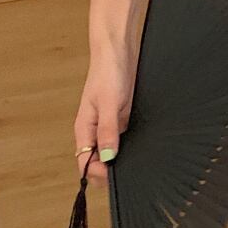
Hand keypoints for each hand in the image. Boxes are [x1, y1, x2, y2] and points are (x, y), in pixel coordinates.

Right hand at [73, 43, 137, 185]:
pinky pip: (123, 142)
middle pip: (98, 163)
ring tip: (138, 163)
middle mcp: (95, 132)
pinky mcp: (121, 121)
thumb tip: (107, 157)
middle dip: (109, 172)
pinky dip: (130, 149)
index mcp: (84, 129)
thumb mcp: (108, 103)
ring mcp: (108, 128)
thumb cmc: (107, 73)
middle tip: (130, 172)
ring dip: (120, 161)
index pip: (85, 163)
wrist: (118, 53)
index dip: (98, 173)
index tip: (116, 174)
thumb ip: (107, 130)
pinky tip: (143, 149)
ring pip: (111, 154)